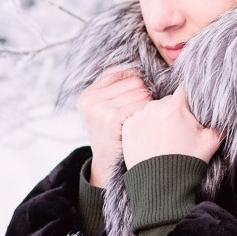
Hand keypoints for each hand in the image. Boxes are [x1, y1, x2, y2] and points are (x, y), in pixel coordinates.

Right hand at [77, 66, 151, 186]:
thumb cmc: (115, 135)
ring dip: (148, 107)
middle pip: (135, 81)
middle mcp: (90, 99)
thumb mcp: (108, 110)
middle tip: (140, 114)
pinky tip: (141, 127)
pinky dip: (147, 116)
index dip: (136, 82)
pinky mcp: (110, 118)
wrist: (108, 166)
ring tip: (140, 121)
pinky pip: (141, 107)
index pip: (122, 71)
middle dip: (144, 95)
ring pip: (141, 92)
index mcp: (88, 94)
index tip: (138, 97)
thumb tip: (143, 69)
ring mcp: (98, 108)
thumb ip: (118, 89)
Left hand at [121, 85, 222, 167]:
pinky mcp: (127, 128)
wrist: (161, 186)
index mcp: (175, 107)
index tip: (191, 109)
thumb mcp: (211, 142)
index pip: (184, 90)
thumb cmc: (186, 163)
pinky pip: (138, 121)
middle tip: (179, 131)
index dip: (189, 98)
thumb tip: (227, 114)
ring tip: (164, 139)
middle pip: (168, 101)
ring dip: (158, 120)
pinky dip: (145, 128)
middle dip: (175, 112)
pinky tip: (152, 142)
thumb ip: (220, 123)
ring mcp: (138, 117)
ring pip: (152, 110)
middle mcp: (154, 108)